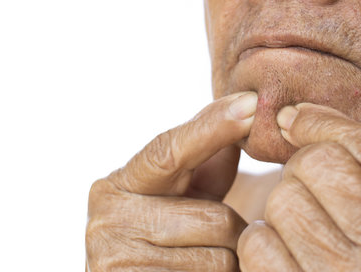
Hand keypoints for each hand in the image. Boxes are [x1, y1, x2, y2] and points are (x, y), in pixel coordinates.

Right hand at [85, 92, 256, 270]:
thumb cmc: (165, 239)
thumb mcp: (181, 197)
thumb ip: (205, 159)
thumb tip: (243, 110)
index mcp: (119, 185)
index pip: (170, 151)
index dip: (214, 128)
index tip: (252, 104)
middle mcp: (108, 221)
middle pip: (215, 218)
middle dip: (233, 231)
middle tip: (221, 240)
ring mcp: (116, 262)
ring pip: (219, 258)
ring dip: (229, 261)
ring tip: (205, 260)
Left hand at [238, 103, 360, 271]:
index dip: (321, 122)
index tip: (294, 119)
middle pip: (316, 166)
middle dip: (304, 170)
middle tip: (312, 190)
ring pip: (283, 202)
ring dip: (284, 210)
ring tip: (305, 231)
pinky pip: (258, 246)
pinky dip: (263, 245)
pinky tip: (287, 258)